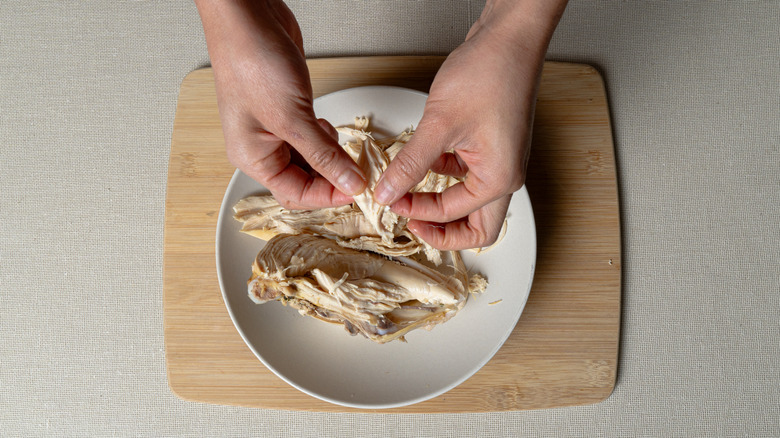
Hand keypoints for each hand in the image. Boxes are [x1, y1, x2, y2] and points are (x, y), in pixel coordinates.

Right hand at [195, 0, 365, 208]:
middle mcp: (261, 147)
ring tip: (344, 146)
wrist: (247, 18)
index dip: (328, 196)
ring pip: (310, 158)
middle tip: (359, 170)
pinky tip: (329, 126)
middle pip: (303, 179)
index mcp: (252, 158)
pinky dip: (326, 136)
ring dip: (331, 156)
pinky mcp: (287, 109)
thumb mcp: (293, 119)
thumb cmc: (251, 63)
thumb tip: (349, 183)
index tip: (358, 189)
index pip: (295, 194)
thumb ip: (324, 155)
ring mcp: (274, 128)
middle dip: (332, 176)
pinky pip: (311, 136)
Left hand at [373, 0, 565, 249]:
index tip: (390, 200)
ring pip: (469, 201)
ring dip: (439, 200)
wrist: (509, 38)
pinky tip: (421, 159)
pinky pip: (465, 174)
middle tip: (410, 222)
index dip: (416, 211)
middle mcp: (506, 175)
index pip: (453, 214)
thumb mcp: (439, 126)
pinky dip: (442, 174)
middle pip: (476, 227)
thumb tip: (388, 191)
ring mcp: (500, 160)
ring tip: (408, 189)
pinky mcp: (490, 145)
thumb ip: (410, 164)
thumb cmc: (491, 74)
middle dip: (442, 229)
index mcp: (500, 179)